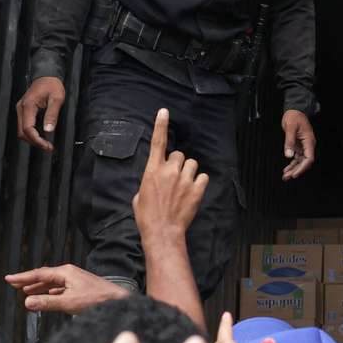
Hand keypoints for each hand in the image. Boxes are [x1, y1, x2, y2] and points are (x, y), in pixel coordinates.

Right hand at [5, 263, 128, 313]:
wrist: (117, 300)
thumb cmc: (97, 299)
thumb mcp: (68, 302)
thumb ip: (47, 302)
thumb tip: (27, 302)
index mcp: (65, 272)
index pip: (39, 273)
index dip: (22, 277)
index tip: (9, 279)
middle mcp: (69, 273)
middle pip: (44, 276)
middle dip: (28, 280)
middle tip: (13, 284)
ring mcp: (75, 280)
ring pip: (51, 282)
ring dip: (38, 287)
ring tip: (25, 291)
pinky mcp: (79, 287)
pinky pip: (59, 288)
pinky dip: (49, 292)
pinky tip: (45, 296)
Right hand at [16, 76, 65, 150]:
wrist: (46, 75)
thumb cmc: (53, 85)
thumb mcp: (57, 99)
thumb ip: (52, 114)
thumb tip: (48, 130)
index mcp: (28, 105)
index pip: (27, 128)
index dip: (36, 140)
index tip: (47, 146)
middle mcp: (20, 108)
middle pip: (22, 132)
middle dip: (34, 142)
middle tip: (48, 147)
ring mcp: (20, 109)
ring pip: (21, 130)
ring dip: (32, 139)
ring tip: (46, 144)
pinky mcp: (23, 110)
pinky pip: (24, 125)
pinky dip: (31, 133)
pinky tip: (41, 136)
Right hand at [133, 109, 207, 238]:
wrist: (162, 231)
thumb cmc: (147, 215)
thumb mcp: (140, 195)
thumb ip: (150, 180)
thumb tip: (156, 178)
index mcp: (152, 170)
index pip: (157, 143)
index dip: (160, 125)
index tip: (164, 112)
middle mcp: (169, 171)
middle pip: (179, 155)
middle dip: (178, 164)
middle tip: (174, 179)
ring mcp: (185, 179)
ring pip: (192, 164)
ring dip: (189, 172)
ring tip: (183, 186)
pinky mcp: (197, 188)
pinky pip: (202, 176)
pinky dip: (199, 182)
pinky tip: (192, 192)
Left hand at [281, 110, 315, 179]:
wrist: (294, 111)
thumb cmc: (294, 117)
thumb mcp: (290, 128)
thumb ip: (289, 142)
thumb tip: (288, 155)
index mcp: (309, 141)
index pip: (309, 158)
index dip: (302, 168)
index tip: (295, 174)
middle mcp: (308, 145)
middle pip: (304, 162)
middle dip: (296, 170)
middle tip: (287, 177)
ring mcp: (303, 146)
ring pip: (300, 161)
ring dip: (293, 169)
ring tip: (285, 176)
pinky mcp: (299, 146)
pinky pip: (296, 158)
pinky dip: (292, 164)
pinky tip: (286, 169)